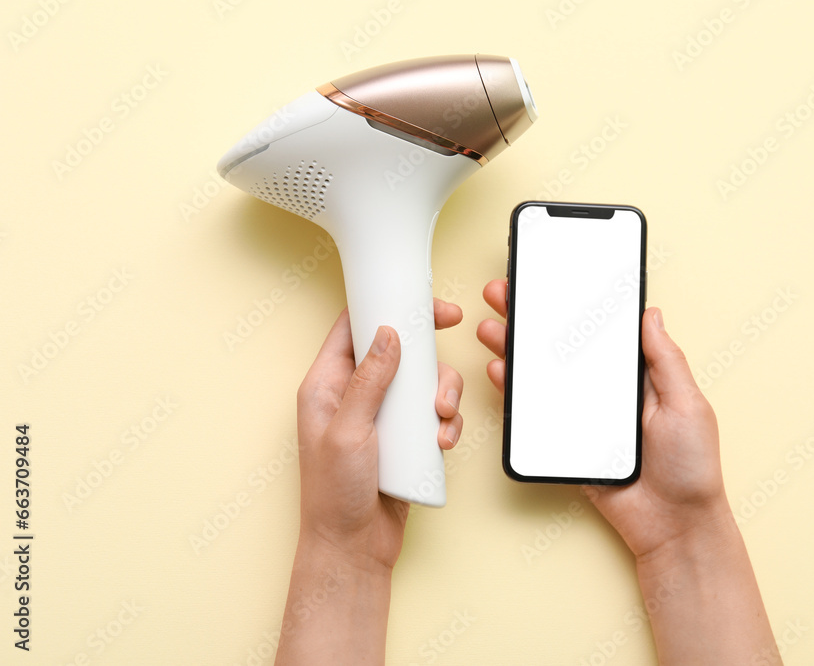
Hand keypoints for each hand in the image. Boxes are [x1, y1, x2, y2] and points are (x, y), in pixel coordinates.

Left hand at [296, 298, 464, 571]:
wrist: (353, 547)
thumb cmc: (333, 495)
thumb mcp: (348, 431)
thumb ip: (368, 380)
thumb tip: (387, 333)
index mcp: (327, 384)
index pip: (354, 327)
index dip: (387, 308)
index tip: (424, 306)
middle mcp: (355, 395)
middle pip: (399, 351)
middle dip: (429, 359)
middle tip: (445, 367)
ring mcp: (382, 416)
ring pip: (423, 383)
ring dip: (442, 395)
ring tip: (441, 419)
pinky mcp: (406, 438)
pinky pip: (434, 415)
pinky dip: (446, 423)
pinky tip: (442, 441)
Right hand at [478, 279, 779, 663]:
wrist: (673, 527)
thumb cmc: (691, 468)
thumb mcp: (688, 404)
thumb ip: (666, 360)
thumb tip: (652, 314)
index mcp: (638, 376)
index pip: (601, 331)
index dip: (575, 306)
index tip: (552, 281)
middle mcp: (607, 391)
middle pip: (563, 347)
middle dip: (532, 318)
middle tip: (505, 293)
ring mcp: (584, 416)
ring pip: (544, 375)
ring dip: (516, 349)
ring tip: (493, 326)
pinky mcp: (567, 442)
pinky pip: (536, 413)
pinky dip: (515, 391)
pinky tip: (500, 370)